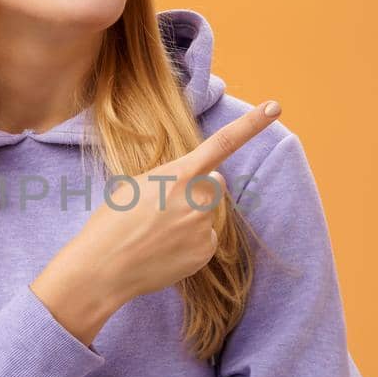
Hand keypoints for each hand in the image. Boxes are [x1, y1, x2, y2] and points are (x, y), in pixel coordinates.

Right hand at [39, 100, 280, 320]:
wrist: (102, 268)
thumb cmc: (111, 223)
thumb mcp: (135, 185)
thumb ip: (171, 177)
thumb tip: (197, 182)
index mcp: (178, 173)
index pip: (222, 143)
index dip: (251, 125)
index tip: (274, 108)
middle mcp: (197, 197)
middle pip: (215, 184)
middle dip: (199, 190)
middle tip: (166, 207)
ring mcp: (203, 225)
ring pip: (208, 214)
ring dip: (192, 219)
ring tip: (159, 233)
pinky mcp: (206, 251)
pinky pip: (207, 239)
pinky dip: (191, 244)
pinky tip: (166, 250)